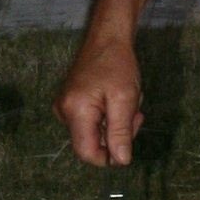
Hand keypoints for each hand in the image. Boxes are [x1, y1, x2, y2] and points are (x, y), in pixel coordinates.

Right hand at [54, 30, 142, 166]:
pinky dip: (108, 116)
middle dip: (117, 134)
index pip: (87, 153)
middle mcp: (64, 112)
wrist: (107, 38)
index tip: (129, 140)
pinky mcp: (71, 103)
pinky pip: (91, 122)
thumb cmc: (117, 64)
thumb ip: (121, 132)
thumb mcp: (125, 99)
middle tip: (135, 115)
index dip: (109, 156)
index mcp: (75, 111)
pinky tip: (117, 99)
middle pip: (91, 143)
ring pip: (94, 133)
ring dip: (115, 124)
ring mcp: (65, 107)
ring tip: (127, 102)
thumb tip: (121, 161)